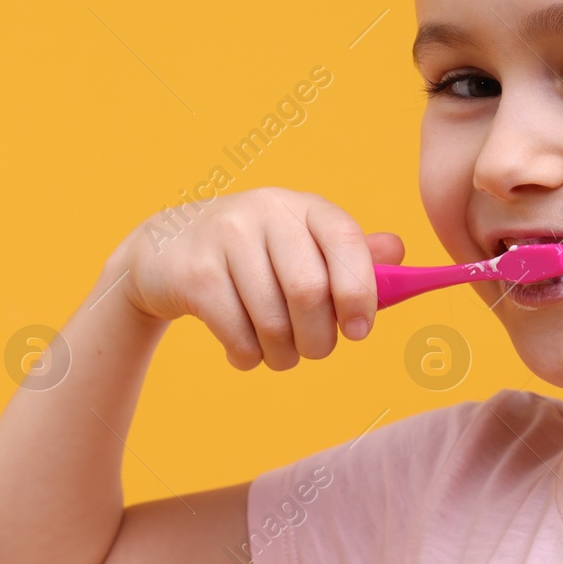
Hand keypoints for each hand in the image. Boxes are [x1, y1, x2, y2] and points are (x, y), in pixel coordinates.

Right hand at [110, 188, 405, 370]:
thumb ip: (348, 253)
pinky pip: (236, 333)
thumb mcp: (299, 244)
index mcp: (303, 206)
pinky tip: (242, 352)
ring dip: (282, 355)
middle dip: (318, 338)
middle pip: (309, 290)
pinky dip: (246, 357)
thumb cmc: (251, 256)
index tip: (360, 332)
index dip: (360, 292)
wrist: (163, 251)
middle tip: (313, 351)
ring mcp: (225, 237)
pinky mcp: (194, 272)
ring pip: (272, 320)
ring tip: (277, 355)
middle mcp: (266, 211)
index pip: (346, 240)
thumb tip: (399, 254)